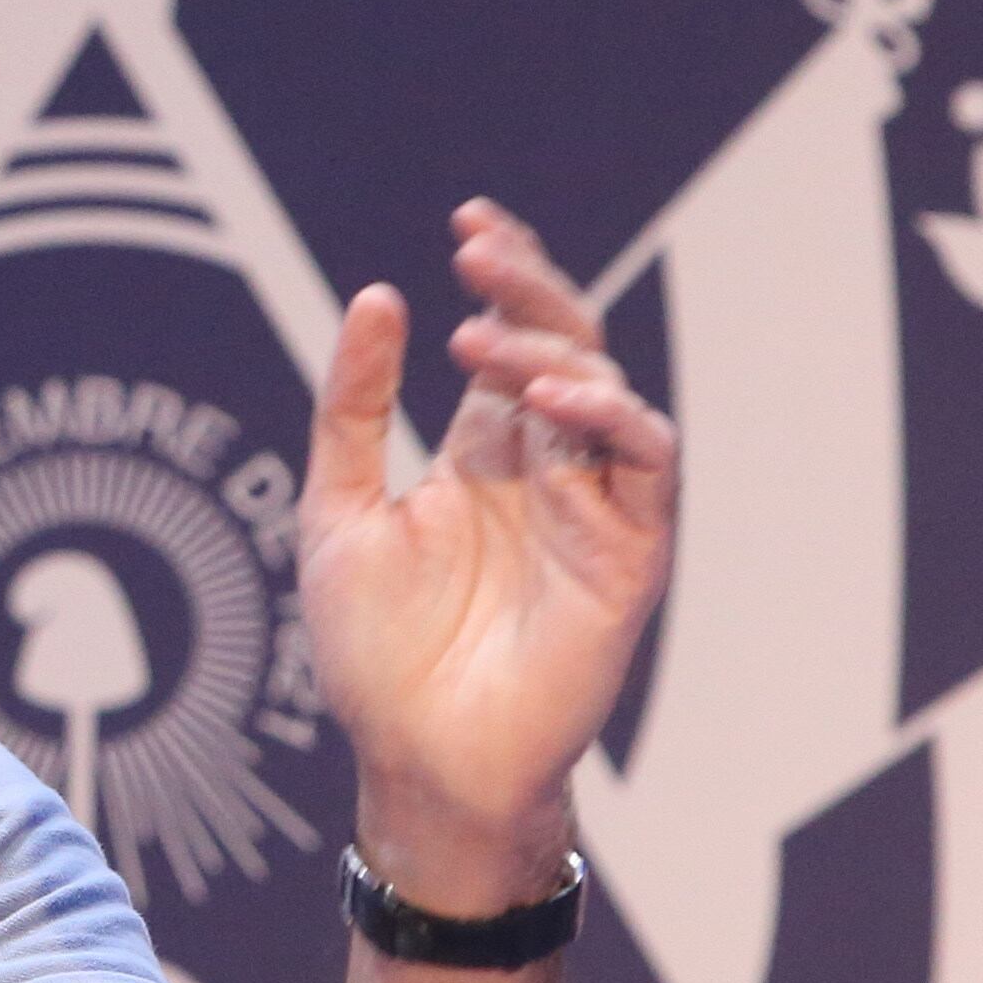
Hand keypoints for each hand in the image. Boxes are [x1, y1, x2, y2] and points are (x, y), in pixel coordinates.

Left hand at [301, 201, 679, 913]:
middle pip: (565, 347)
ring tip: (487, 338)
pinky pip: (644, 463)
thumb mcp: (338, 511)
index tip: (468, 223)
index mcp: (485, 454)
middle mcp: (548, 469)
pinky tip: (554, 399)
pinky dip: (609, 419)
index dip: (505, 275)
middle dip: (529, 288)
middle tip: (477, 249)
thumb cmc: (375, 653)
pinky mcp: (629, 553)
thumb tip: (376, 297)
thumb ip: (355, 409)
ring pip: (607, 392)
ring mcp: (594, 507)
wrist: (416, 760)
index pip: (511, 338)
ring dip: (555, 351)